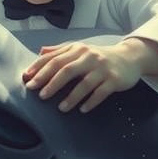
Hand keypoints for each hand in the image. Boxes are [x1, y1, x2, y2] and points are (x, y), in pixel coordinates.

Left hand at [23, 38, 157, 112]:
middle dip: (52, 83)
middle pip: (67, 70)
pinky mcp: (114, 79)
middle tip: (40, 95)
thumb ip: (60, 50)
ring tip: (61, 108)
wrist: (129, 57)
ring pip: (84, 83)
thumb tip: (40, 52)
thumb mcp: (80, 49)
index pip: (55, 58)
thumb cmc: (99, 56)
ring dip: (72, 97)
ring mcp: (102, 68)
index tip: (28, 80)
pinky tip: (82, 110)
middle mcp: (89, 57)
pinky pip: (101, 92)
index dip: (40, 69)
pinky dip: (91, 101)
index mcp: (77, 49)